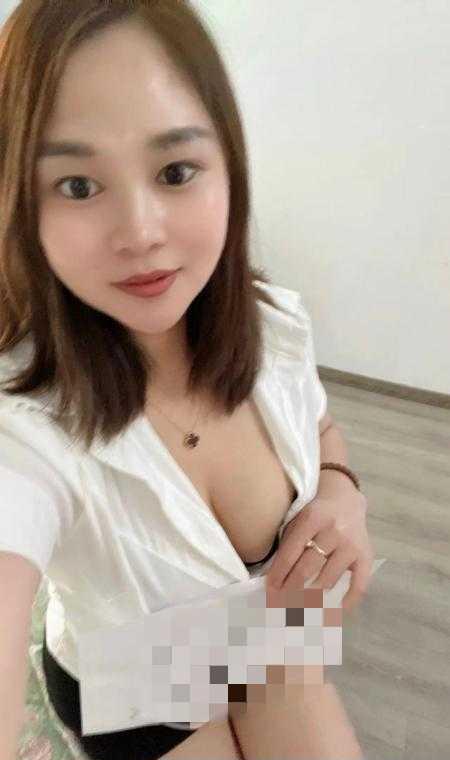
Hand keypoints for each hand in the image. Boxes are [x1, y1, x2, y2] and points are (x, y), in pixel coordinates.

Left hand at [265, 490, 373, 612]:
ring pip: (328, 578)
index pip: (291, 553)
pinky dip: (349, 599)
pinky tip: (337, 609)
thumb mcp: (299, 520)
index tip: (270, 590)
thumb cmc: (315, 514)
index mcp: (312, 518)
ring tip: (300, 605)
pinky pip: (359, 583)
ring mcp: (351, 544)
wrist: (345, 500)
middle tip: (281, 602)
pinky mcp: (366, 555)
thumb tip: (274, 580)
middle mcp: (334, 530)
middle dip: (291, 588)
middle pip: (307, 567)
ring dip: (312, 595)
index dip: (278, 574)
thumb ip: (288, 545)